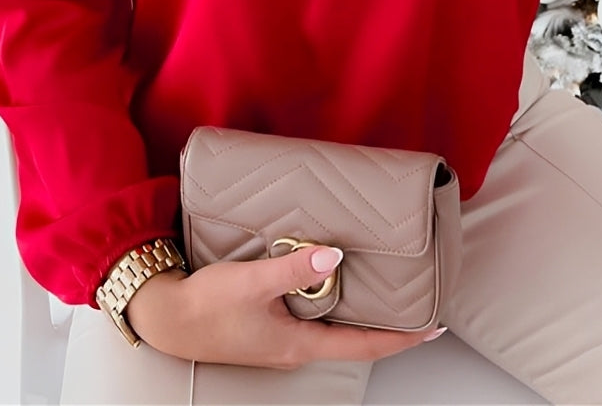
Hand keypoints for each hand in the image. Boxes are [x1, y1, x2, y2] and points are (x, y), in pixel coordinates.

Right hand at [125, 244, 443, 367]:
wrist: (167, 318)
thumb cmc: (206, 306)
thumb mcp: (252, 282)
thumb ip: (293, 269)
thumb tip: (334, 256)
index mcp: (300, 344)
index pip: (365, 345)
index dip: (402, 337)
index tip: (434, 327)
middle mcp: (297, 346)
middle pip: (356, 338)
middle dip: (390, 325)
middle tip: (420, 304)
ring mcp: (284, 339)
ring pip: (336, 326)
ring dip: (363, 311)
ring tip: (389, 290)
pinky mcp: (271, 325)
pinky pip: (315, 315)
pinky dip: (335, 300)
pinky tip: (336, 280)